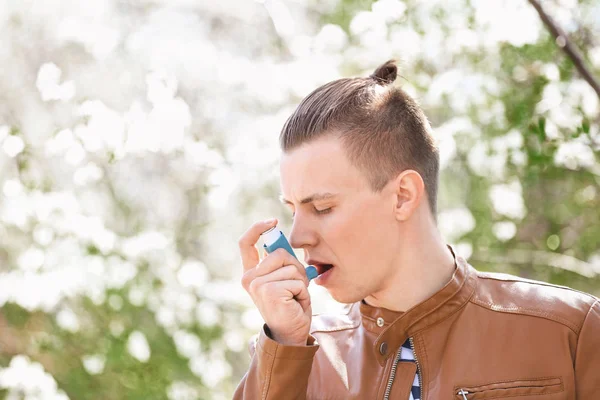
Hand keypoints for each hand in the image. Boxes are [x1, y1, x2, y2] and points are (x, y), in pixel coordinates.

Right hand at [239, 219, 311, 345]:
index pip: (246, 243)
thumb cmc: (291, 305)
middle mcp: (249, 279)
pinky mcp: (269, 292)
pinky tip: (295, 303)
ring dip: (301, 282)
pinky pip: (296, 281)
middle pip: (279, 253)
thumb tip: (285, 242)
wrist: (292, 333)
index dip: (258, 228)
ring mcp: (257, 285)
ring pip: (291, 267)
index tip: (273, 221)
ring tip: (295, 296)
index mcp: (251, 273)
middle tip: (297, 286)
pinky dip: (302, 292)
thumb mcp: (285, 278)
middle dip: (296, 266)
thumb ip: (282, 261)